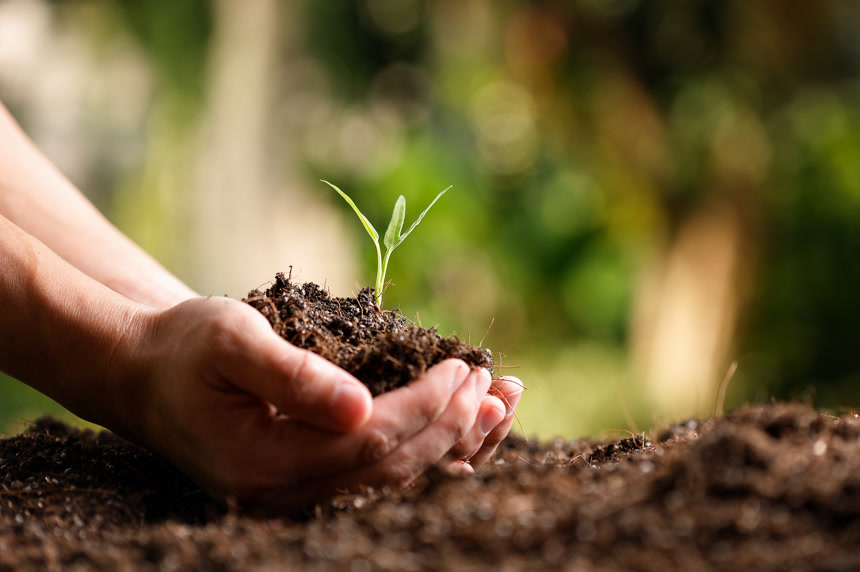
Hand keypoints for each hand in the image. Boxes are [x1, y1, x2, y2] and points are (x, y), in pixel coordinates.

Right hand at [114, 296, 512, 510]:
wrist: (149, 375)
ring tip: (501, 408)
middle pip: (393, 469)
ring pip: (395, 483)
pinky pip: (382, 478)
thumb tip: (359, 408)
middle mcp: (284, 497)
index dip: (426, 405)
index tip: (463, 367)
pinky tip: (464, 427)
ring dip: (455, 446)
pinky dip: (430, 452)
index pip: (370, 441)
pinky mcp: (309, 487)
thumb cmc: (188, 347)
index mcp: (264, 462)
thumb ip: (291, 375)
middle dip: (451, 426)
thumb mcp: (231, 340)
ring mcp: (297, 500)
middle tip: (492, 384)